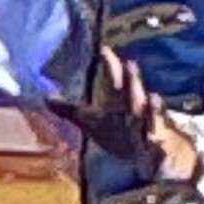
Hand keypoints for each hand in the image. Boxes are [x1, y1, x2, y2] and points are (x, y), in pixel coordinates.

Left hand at [48, 48, 199, 183]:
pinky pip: (157, 144)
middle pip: (132, 94)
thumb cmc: (117, 132)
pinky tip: (156, 141)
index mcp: (117, 101)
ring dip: (149, 108)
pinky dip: (157, 142)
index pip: (114, 80)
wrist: (144, 154)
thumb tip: (46, 98)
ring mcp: (146, 127)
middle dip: (132, 81)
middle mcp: (133, 110)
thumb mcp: (90, 121)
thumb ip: (69, 109)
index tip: (104, 50)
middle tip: (131, 64)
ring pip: (148, 117)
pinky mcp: (154, 145)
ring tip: (151, 98)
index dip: (110, 66)